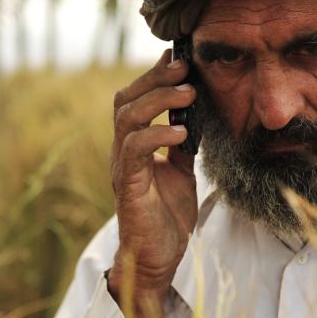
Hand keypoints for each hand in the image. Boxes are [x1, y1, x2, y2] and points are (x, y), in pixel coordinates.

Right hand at [108, 48, 197, 299]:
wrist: (157, 258)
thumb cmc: (167, 216)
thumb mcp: (182, 172)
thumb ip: (182, 145)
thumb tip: (194, 116)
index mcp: (134, 145)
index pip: (135, 99)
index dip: (153, 75)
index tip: (180, 59)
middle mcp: (122, 151)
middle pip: (125, 100)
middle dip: (154, 78)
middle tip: (184, 67)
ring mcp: (123, 167)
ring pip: (127, 118)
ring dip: (158, 101)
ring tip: (188, 94)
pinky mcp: (129, 185)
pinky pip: (135, 150)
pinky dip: (156, 135)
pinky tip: (180, 132)